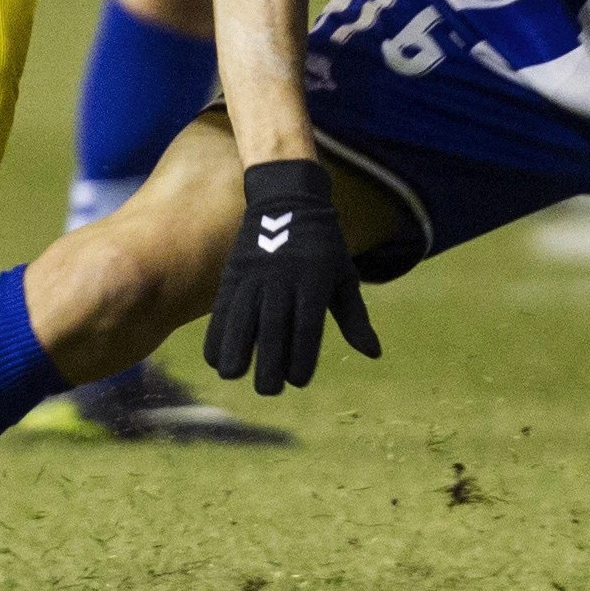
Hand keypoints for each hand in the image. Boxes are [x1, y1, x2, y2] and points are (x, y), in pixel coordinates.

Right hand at [202, 159, 381, 395]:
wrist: (287, 200)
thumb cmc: (323, 245)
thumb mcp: (345, 276)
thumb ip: (355, 317)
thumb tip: (373, 353)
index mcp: (314, 280)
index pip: (306, 326)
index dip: (301, 356)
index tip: (298, 381)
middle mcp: (282, 279)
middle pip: (271, 327)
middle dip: (267, 361)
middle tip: (268, 389)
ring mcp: (254, 275)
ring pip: (241, 317)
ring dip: (235, 349)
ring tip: (234, 375)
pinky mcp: (233, 274)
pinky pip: (221, 308)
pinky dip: (216, 334)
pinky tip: (216, 358)